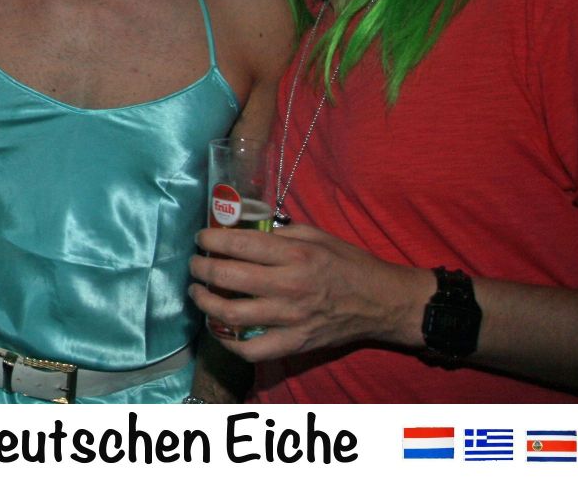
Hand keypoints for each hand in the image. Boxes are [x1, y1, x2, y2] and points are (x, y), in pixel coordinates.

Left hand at [187, 223, 431, 362]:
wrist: (382, 303)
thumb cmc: (349, 264)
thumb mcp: (317, 235)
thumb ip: (280, 232)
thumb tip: (243, 227)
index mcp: (295, 255)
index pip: (239, 245)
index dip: (211, 240)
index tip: (201, 239)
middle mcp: (289, 286)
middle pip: (228, 277)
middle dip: (201, 269)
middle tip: (194, 264)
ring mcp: (290, 319)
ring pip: (231, 314)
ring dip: (205, 302)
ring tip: (197, 292)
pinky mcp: (294, 343)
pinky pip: (251, 349)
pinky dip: (229, 342)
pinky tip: (219, 329)